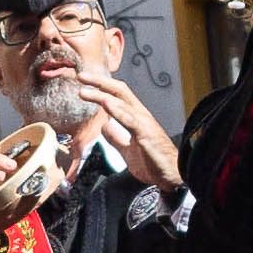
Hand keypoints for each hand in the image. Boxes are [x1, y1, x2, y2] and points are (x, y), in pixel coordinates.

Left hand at [72, 76, 182, 192]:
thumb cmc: (153, 162)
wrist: (171, 177)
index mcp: (136, 117)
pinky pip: (130, 120)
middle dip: (99, 82)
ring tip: (84, 91)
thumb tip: (104, 126)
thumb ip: (115, 137)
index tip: (83, 82)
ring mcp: (144, 123)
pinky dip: (117, 110)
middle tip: (81, 76)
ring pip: (121, 102)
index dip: (101, 86)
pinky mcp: (146, 134)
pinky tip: (105, 104)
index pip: (117, 94)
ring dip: (101, 95)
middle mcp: (141, 115)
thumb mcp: (127, 149)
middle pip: (119, 91)